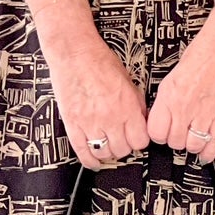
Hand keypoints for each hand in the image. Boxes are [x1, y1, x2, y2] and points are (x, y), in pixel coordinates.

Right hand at [45, 31, 150, 168]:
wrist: (74, 54)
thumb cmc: (99, 61)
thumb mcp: (128, 80)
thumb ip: (136, 103)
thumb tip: (141, 119)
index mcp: (126, 107)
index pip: (140, 140)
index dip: (140, 140)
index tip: (136, 137)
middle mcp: (109, 117)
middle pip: (123, 150)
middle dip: (124, 146)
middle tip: (122, 140)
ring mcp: (90, 123)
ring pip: (104, 153)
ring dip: (108, 152)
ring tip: (108, 146)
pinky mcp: (72, 124)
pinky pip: (82, 151)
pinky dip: (90, 160)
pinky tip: (94, 160)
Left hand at [147, 8, 214, 165]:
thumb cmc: (202, 54)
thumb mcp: (172, 76)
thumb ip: (167, 99)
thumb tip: (162, 116)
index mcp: (169, 96)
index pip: (155, 132)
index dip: (157, 134)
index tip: (161, 132)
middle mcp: (185, 107)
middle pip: (173, 142)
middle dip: (174, 140)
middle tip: (177, 134)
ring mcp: (205, 114)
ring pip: (192, 146)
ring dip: (191, 145)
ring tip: (191, 139)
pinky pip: (213, 143)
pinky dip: (208, 152)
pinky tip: (205, 153)